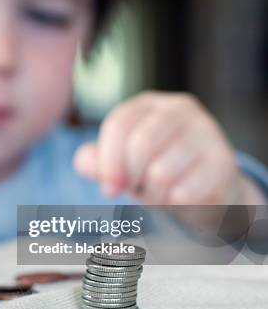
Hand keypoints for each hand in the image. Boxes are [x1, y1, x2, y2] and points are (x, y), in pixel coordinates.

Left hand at [74, 91, 264, 204]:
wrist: (204, 191)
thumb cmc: (153, 171)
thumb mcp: (120, 164)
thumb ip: (95, 161)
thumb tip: (84, 161)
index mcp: (148, 105)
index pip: (118, 124)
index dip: (108, 161)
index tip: (108, 188)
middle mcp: (179, 109)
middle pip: (140, 144)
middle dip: (132, 177)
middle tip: (136, 189)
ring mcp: (206, 132)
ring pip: (161, 172)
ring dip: (154, 194)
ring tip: (160, 192)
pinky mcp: (224, 162)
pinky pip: (184, 192)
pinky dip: (175, 203)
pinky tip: (180, 198)